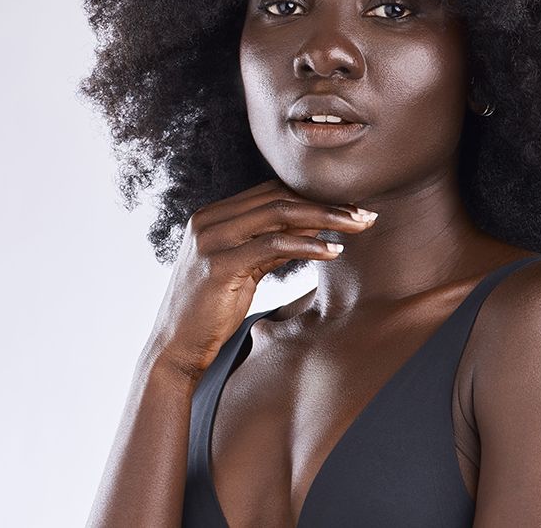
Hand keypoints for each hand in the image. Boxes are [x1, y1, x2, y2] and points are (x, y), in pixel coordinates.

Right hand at [143, 178, 377, 380]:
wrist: (175, 349)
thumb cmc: (211, 311)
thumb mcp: (243, 268)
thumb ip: (269, 244)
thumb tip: (313, 227)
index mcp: (212, 215)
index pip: (271, 191)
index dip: (313, 196)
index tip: (350, 207)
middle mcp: (209, 220)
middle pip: (279, 197)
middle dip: (328, 203)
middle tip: (365, 214)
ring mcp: (211, 240)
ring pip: (280, 214)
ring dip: (326, 219)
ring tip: (358, 226)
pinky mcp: (219, 265)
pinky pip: (274, 246)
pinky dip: (308, 246)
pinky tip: (334, 251)